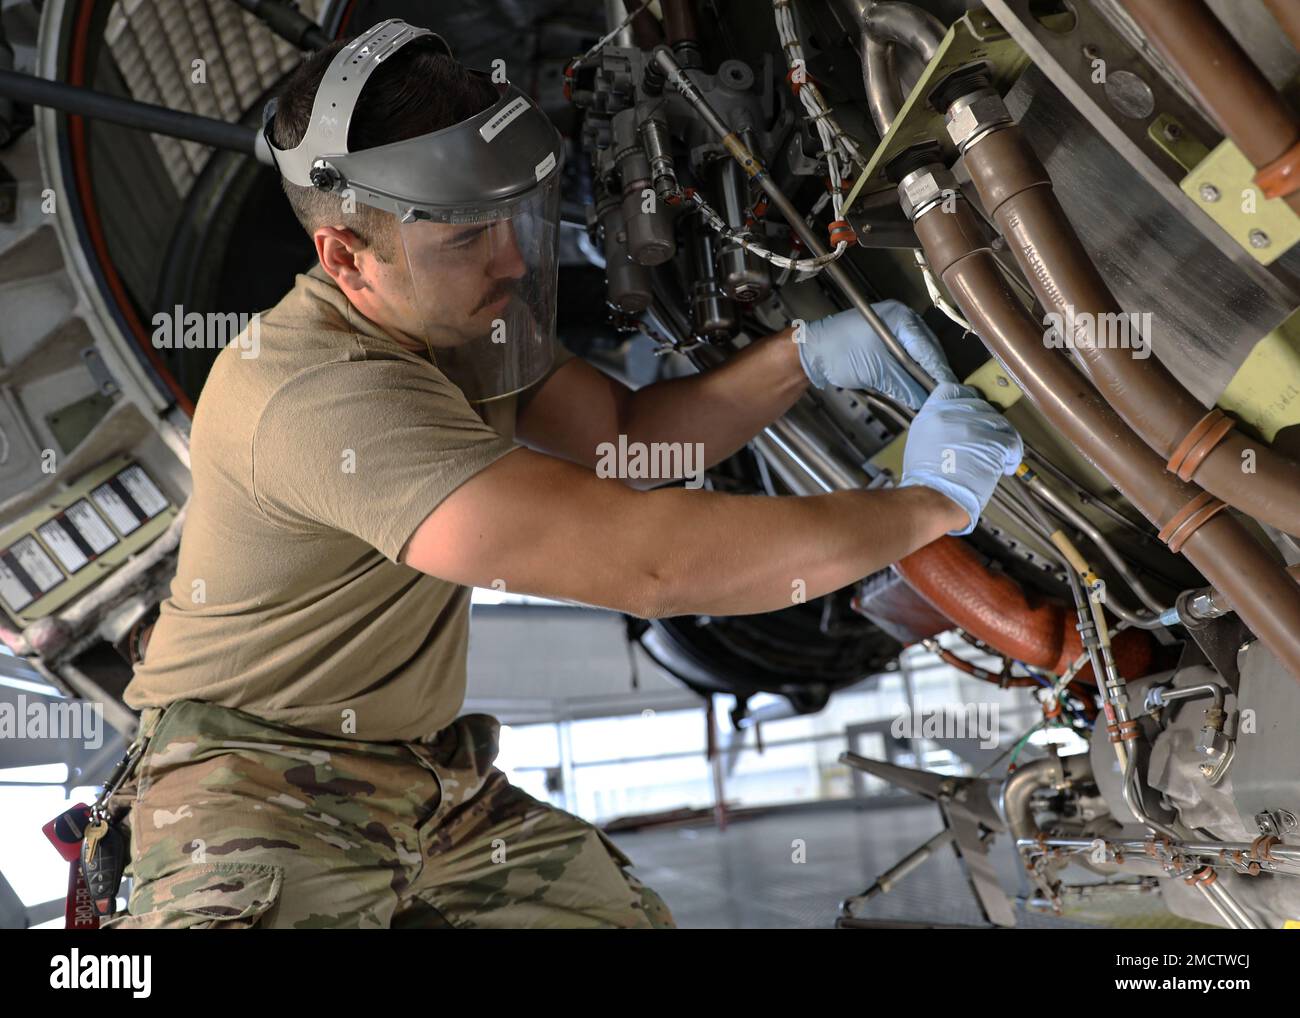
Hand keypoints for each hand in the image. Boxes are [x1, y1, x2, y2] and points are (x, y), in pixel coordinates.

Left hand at [797, 300, 956, 409]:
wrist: (810, 352)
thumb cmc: (838, 351)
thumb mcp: (875, 369)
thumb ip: (903, 384)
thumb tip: (923, 400)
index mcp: (900, 318)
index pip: (928, 348)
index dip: (939, 371)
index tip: (948, 389)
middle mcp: (900, 321)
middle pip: (925, 352)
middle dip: (932, 374)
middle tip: (941, 396)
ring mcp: (891, 332)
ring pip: (915, 358)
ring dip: (920, 376)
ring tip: (930, 395)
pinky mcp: (882, 345)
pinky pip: (903, 360)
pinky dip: (907, 375)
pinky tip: (912, 388)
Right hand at [898, 383, 1023, 535]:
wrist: (934, 498)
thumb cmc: (925, 479)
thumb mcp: (920, 441)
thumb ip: (937, 424)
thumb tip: (955, 422)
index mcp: (933, 412)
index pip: (953, 390)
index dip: (966, 399)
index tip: (971, 411)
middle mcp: (955, 414)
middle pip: (981, 406)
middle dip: (986, 424)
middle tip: (986, 441)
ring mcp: (976, 427)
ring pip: (999, 423)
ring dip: (1001, 440)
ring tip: (997, 457)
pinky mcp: (994, 443)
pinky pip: (1012, 442)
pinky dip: (1012, 456)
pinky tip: (1005, 467)